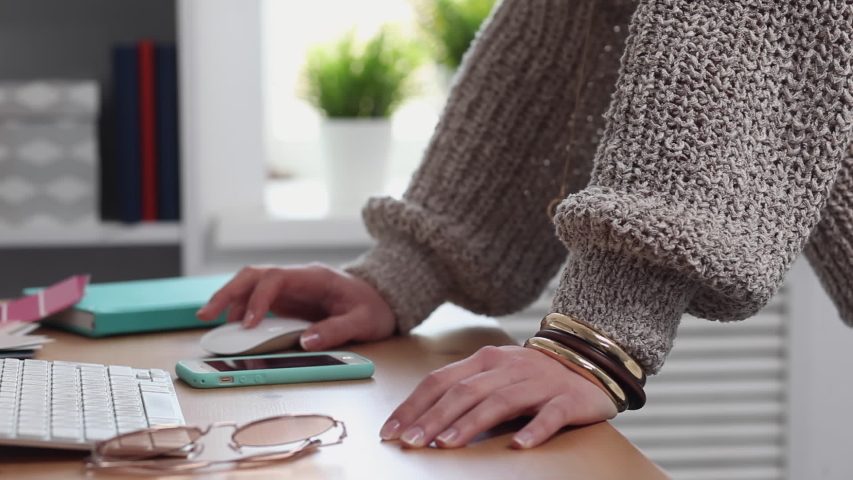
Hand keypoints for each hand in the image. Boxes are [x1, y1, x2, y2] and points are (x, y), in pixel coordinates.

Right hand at [196, 263, 395, 350]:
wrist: (383, 299)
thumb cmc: (374, 307)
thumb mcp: (363, 321)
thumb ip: (336, 329)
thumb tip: (306, 342)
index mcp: (314, 277)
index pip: (276, 279)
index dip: (258, 299)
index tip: (249, 324)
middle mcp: (297, 278)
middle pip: (254, 275)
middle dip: (227, 292)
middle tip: (205, 314)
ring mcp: (291, 289)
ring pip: (251, 285)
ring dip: (229, 300)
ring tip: (210, 321)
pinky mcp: (289, 301)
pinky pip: (258, 301)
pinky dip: (241, 310)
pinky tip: (232, 326)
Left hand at [380, 345, 617, 448]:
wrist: (588, 360)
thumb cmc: (531, 376)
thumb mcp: (494, 375)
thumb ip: (463, 391)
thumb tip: (420, 420)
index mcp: (483, 360)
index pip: (439, 381)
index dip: (413, 406)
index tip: (391, 431)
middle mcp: (507, 367)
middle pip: (464, 392)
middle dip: (433, 418)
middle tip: (412, 442)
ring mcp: (537, 382)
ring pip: (499, 402)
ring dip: (471, 424)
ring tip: (448, 444)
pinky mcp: (566, 399)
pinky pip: (550, 415)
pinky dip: (534, 430)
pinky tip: (519, 446)